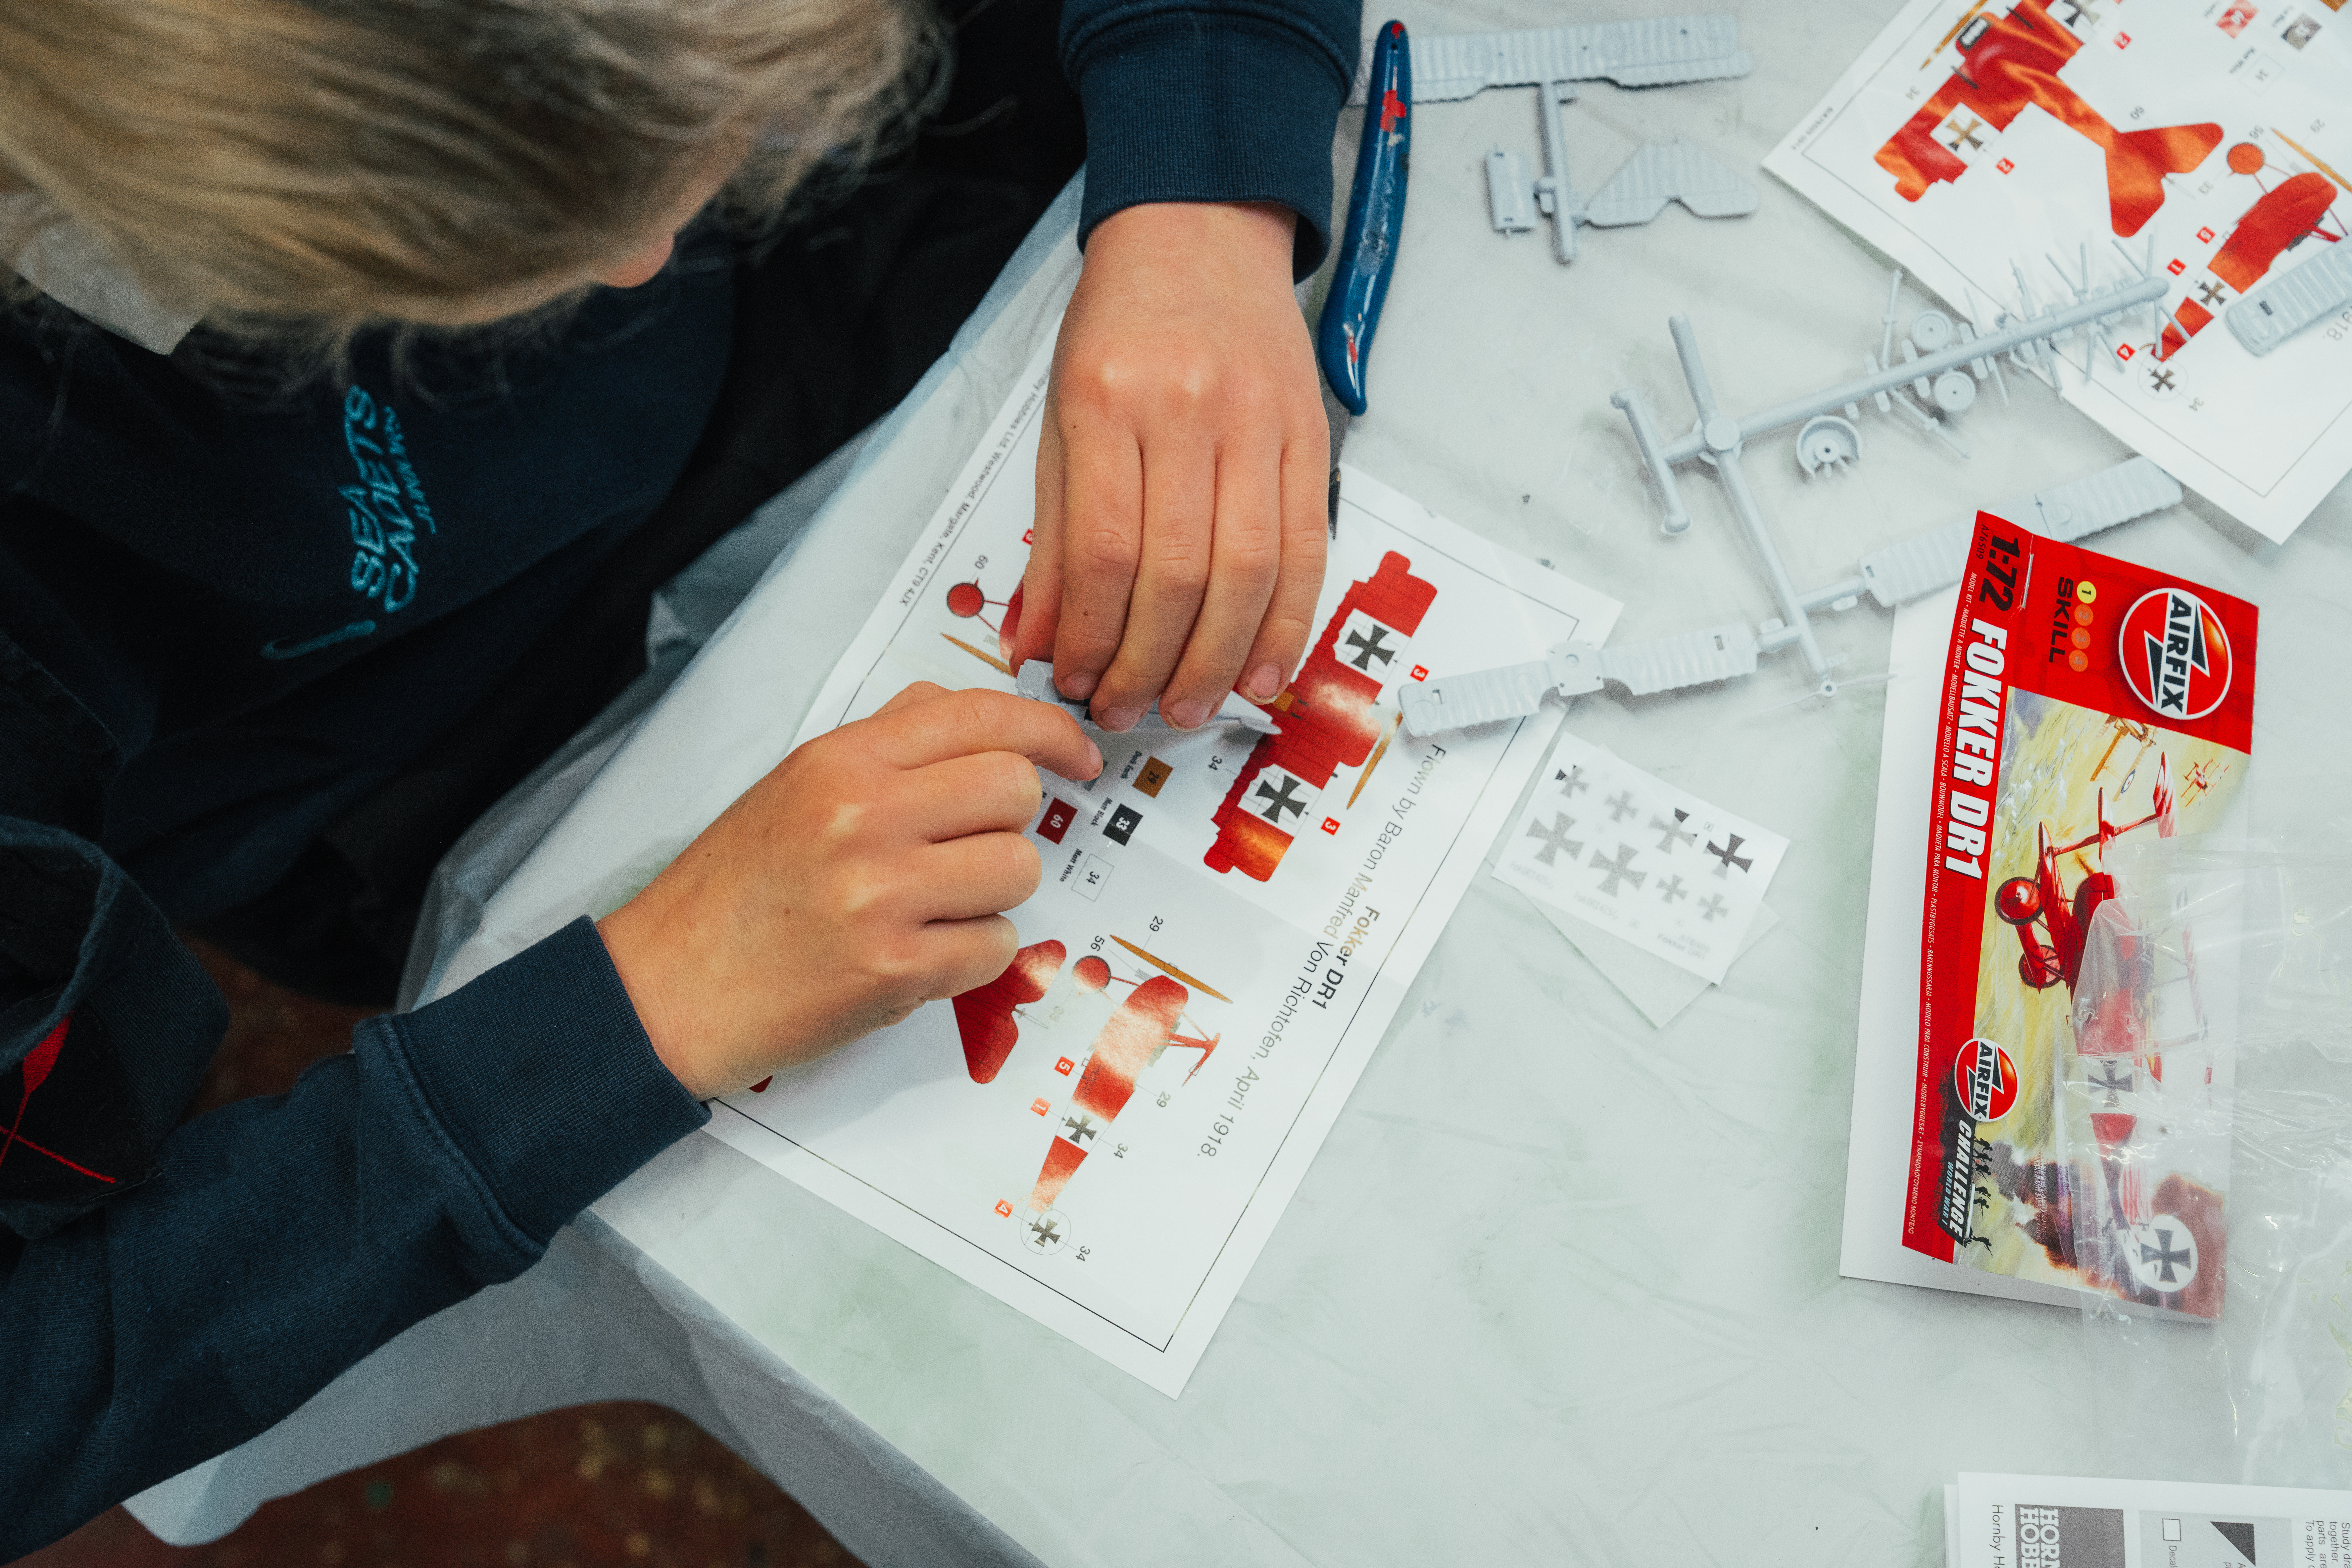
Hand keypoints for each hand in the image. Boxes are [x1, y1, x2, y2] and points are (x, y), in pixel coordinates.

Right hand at [596, 684, 1101, 1099]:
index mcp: (841, 760)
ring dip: (993, 894)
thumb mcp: (797, 785)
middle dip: (1011, 822)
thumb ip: (889, 743)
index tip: (1077, 757)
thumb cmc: (735, 891)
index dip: (1051, 733)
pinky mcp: (894, 970)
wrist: (667, 989)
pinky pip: (997, 946)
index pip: (983, 715)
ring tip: (932, 907)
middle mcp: (863, 816)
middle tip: (967, 848)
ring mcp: (881, 895)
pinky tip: (919, 953)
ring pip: (1018, 870)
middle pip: (1016, 791)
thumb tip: (984, 724)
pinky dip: (973, 954)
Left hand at [1006, 200, 1329, 731]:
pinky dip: (1285, 623)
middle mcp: (1189, 411)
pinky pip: (1305, 549)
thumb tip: (1037, 640)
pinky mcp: (1308, 435)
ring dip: (1216, 659)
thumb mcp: (1060, 417)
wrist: (1200, 230)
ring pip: (1247, 573)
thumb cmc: (1123, 324)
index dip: (1093, 636)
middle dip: (1149, 664)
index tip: (1075, 681)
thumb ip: (1054, 536)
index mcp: (1109, 402)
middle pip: (1178, 574)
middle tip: (1125, 709)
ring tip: (1185, 707)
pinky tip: (1259, 671)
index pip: (1105, 551)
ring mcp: (1258, 424)